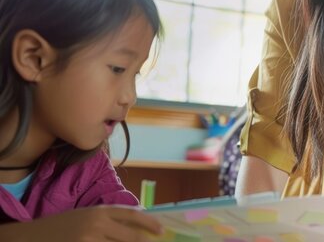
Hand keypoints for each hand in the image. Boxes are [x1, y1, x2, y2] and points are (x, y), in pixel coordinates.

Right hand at [3, 205, 161, 241]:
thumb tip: (139, 226)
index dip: (149, 223)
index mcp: (100, 211)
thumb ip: (111, 220)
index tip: (161, 231)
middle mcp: (97, 224)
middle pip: (131, 237)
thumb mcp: (88, 216)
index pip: (132, 215)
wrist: (34, 236)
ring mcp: (89, 240)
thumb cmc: (64, 226)